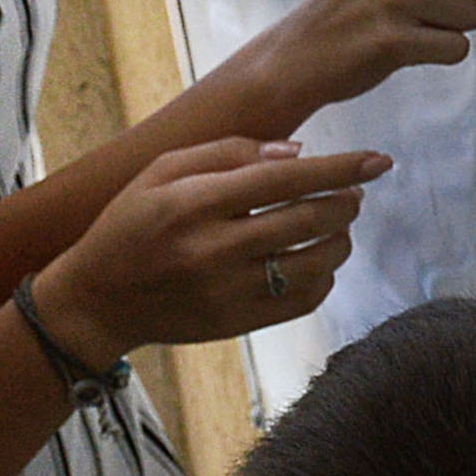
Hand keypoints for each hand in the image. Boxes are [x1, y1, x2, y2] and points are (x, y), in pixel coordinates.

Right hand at [36, 137, 388, 357]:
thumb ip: (227, 153)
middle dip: (345, 202)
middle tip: (352, 193)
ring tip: (338, 226)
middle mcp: (215, 248)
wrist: (97, 301)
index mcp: (195, 203)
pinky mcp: (238, 323)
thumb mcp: (161, 171)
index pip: (285, 179)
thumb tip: (295, 152)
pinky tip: (318, 261)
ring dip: (341, 240)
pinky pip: (302, 301)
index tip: (378, 161)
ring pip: (315, 263)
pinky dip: (324, 278)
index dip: (339, 168)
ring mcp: (229, 291)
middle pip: (308, 220)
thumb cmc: (129, 225)